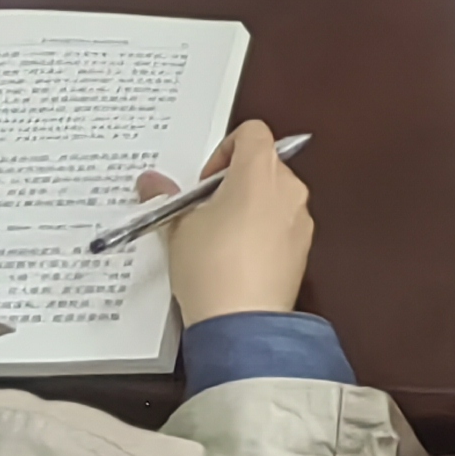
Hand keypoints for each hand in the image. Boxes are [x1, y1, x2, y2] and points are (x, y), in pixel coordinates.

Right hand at [166, 121, 315, 322]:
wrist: (242, 324)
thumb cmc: (212, 269)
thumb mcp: (179, 228)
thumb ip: (167, 197)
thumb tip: (151, 182)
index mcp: (259, 172)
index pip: (252, 132)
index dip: (225, 149)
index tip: (206, 181)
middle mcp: (288, 189)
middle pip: (264, 164)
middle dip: (235, 180)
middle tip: (206, 209)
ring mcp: (300, 219)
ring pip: (275, 195)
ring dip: (250, 206)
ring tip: (219, 238)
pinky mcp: (303, 248)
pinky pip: (283, 224)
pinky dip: (263, 231)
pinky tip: (237, 259)